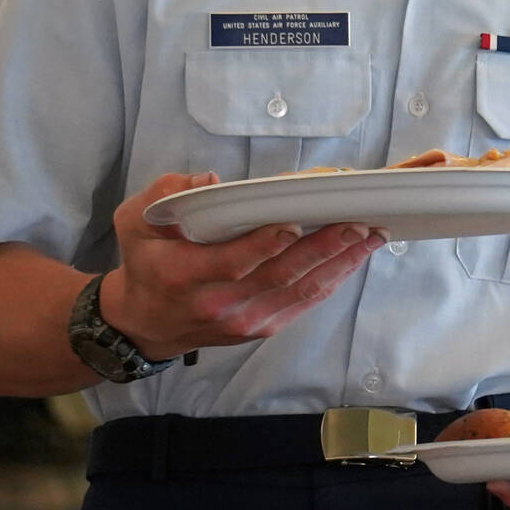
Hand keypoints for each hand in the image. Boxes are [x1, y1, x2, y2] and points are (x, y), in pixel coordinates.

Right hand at [101, 171, 388, 359]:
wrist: (144, 322)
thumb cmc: (146, 263)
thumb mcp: (136, 221)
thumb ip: (165, 195)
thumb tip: (207, 181)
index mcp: (185, 277)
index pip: (232, 263)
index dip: (265, 245)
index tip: (294, 223)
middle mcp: (218, 304)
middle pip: (278, 276)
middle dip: (322, 248)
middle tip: (358, 223)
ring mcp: (243, 320)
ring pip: (300, 291)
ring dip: (340, 263)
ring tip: (372, 235)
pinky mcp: (261, 327)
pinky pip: (303, 302)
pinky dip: (333, 280)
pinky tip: (355, 257)